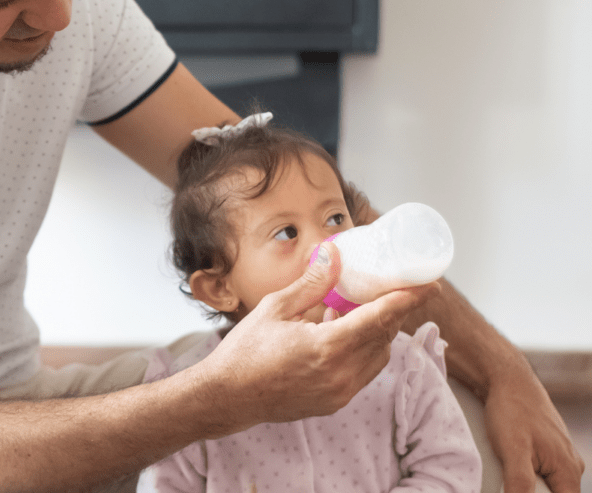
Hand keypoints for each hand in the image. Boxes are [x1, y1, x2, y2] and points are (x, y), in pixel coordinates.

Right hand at [196, 242, 439, 432]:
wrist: (228, 397)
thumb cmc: (245, 352)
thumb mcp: (275, 308)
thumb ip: (312, 284)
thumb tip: (334, 254)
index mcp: (326, 347)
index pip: (380, 318)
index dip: (408, 299)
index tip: (430, 284)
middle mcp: (340, 374)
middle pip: (384, 336)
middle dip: (392, 311)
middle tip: (393, 288)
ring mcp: (339, 392)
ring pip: (378, 356)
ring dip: (377, 332)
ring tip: (357, 310)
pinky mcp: (334, 402)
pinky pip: (363, 372)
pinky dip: (363, 351)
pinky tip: (342, 334)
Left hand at [484, 359, 584, 492]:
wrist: (507, 379)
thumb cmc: (512, 410)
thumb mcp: (513, 451)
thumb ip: (520, 484)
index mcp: (569, 471)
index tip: (518, 485)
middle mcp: (570, 465)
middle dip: (530, 489)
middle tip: (510, 473)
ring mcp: (560, 456)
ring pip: (542, 482)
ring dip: (523, 479)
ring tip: (507, 460)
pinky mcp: (547, 448)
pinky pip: (537, 469)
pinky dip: (522, 467)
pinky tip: (507, 454)